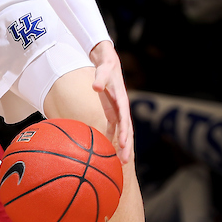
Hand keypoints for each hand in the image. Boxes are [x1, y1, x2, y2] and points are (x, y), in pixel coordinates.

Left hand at [90, 40, 133, 163]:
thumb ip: (100, 77)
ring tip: (118, 161)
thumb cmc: (106, 63)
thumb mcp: (103, 68)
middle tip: (123, 163)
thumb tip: (95, 86)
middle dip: (126, 146)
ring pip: (121, 130)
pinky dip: (110, 135)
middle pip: (126, 130)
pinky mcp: (112, 108)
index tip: (124, 147)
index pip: (125, 121)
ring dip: (120, 144)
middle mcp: (122, 107)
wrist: (107, 58)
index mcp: (122, 100)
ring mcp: (118, 109)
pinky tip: (105, 146)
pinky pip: (112, 125)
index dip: (125, 135)